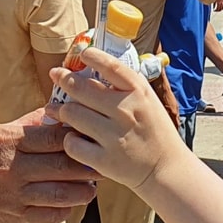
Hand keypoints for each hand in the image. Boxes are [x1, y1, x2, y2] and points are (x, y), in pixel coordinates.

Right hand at [0, 112, 96, 222]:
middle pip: (63, 165)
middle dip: (88, 164)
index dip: (77, 136)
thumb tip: (53, 113)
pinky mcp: (12, 218)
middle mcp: (12, 168)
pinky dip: (65, 209)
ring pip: (61, 193)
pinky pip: (49, 216)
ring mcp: (13, 196)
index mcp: (7, 141)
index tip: (92, 135)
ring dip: (83, 190)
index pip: (53, 137)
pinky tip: (71, 203)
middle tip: (104, 161)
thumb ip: (24, 126)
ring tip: (93, 186)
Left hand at [51, 46, 190, 193]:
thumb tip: (93, 67)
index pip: (110, 66)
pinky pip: (72, 144)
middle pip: (81, 88)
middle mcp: (126, 111)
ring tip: (57, 109)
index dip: (92, 56)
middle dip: (63, 79)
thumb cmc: (155, 130)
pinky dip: (69, 139)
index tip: (82, 54)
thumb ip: (125, 85)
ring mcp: (114, 136)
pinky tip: (73, 137)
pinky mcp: (104, 160)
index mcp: (139, 93)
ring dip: (61, 110)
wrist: (166, 168)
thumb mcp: (148, 101)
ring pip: (72, 114)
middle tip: (56, 75)